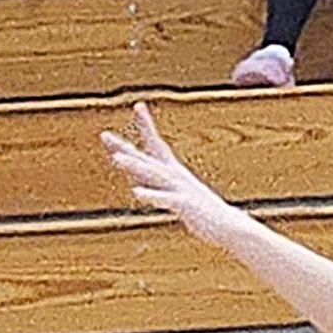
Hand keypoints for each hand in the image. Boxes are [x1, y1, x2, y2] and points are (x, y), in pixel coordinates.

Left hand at [101, 101, 238, 241]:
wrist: (229, 227)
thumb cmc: (204, 214)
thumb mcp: (179, 197)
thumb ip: (160, 188)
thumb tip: (140, 183)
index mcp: (175, 173)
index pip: (156, 146)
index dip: (147, 126)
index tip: (139, 105)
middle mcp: (176, 176)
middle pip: (147, 158)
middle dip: (124, 148)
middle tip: (103, 135)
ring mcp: (181, 189)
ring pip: (154, 174)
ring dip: (135, 165)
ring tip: (116, 158)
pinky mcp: (186, 205)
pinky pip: (167, 199)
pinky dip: (152, 195)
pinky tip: (136, 192)